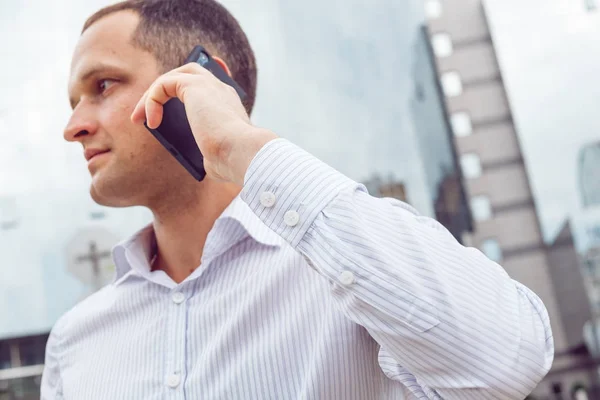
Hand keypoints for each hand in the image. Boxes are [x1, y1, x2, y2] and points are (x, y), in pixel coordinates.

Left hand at [130, 62, 277, 185]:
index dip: (194, 83)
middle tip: (149, 114)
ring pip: (174, 76)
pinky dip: (152, 101)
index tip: (176, 91)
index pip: (211, 83)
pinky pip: (163, 85)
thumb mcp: (217, 156)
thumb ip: (209, 151)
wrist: (240, 154)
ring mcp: (209, 85)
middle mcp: (221, 90)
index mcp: (229, 105)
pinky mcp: (194, 86)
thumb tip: (205, 160)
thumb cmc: (232, 160)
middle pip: (190, 73)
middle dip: (166, 89)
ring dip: (153, 95)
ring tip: (140, 118)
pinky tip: (151, 122)